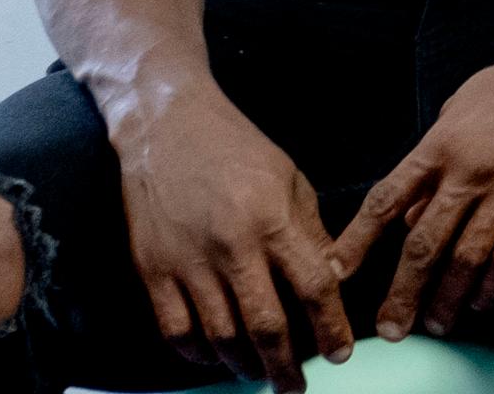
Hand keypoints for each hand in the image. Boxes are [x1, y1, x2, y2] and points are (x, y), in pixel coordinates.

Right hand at [111, 83, 352, 388]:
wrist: (167, 125)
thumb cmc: (235, 148)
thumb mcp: (290, 179)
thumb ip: (310, 232)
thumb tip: (330, 281)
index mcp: (273, 220)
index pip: (313, 287)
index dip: (330, 327)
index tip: (341, 352)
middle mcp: (232, 247)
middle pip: (266, 325)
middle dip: (287, 365)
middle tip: (298, 386)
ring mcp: (188, 263)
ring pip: (220, 337)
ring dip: (244, 366)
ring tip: (260, 374)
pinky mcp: (152, 271)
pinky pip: (176, 331)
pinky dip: (198, 355)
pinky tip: (215, 358)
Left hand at [332, 6, 493, 337]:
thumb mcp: (464, 103)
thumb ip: (433, 156)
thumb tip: (413, 211)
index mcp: (442, 142)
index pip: (386, 200)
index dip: (357, 241)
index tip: (336, 272)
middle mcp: (469, 170)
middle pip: (423, 245)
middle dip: (402, 293)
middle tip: (390, 329)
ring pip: (467, 258)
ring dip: (448, 299)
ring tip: (437, 323)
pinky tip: (483, 301)